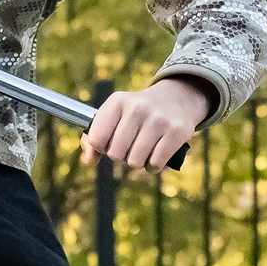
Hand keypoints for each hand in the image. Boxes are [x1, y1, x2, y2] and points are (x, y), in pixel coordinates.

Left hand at [85, 77, 209, 172]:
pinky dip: (153, 166)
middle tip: (130, 146)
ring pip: (135, 161)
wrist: (176, 99)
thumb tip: (89, 161)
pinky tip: (155, 155)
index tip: (110, 142)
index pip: (96, 139)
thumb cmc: (137, 115)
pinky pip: (155, 164)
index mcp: (117, 101)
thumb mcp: (114, 116)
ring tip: (143, 150)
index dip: (101, 147)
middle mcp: (137, 107)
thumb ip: (95, 138)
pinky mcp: (176, 131)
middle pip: (115, 153)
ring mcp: (158, 119)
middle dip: (121, 156)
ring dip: (138, 162)